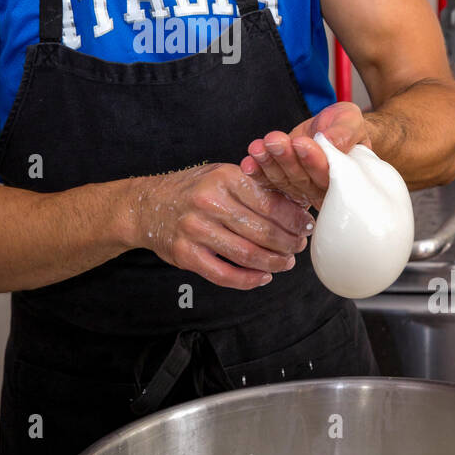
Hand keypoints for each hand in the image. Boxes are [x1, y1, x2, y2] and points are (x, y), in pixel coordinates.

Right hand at [127, 163, 314, 290]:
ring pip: (247, 255)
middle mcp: (209, 203)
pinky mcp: (185, 254)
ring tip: (285, 263)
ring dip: (273, 263)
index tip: (306, 226)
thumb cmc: (192, 189)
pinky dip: (248, 280)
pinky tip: (262, 276)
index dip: (294, 219)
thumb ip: (254, 187)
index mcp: (224, 179)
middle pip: (262, 232)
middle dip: (288, 244)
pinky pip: (224, 274)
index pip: (271, 204)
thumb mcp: (222, 174)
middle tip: (298, 247)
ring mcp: (195, 230)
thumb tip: (296, 204)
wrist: (147, 205)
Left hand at [238, 102, 376, 210]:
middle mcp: (321, 189)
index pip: (329, 177)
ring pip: (283, 180)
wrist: (330, 127)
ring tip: (259, 147)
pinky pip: (268, 181)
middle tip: (275, 141)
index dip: (314, 162)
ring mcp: (300, 187)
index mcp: (345, 180)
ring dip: (269, 163)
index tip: (301, 144)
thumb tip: (331, 142)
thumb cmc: (345, 127)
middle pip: (302, 180)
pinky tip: (248, 163)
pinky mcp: (283, 181)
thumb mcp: (351, 122)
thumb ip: (345, 133)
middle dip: (287, 159)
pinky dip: (257, 172)